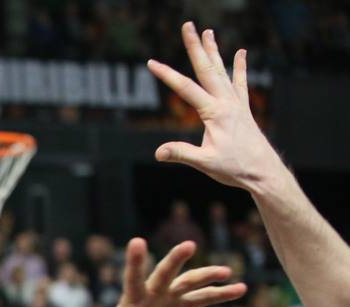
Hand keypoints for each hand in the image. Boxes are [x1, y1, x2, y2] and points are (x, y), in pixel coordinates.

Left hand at [95, 238, 245, 306]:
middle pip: (164, 274)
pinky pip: (203, 298)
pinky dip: (220, 294)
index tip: (137, 241)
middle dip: (175, 260)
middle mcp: (151, 293)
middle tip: (188, 246)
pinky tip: (240, 289)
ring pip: (189, 281)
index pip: (133, 278)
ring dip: (206, 276)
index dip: (135, 262)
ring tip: (227, 272)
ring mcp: (167, 297)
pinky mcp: (180, 306)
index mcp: (131, 301)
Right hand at [147, 23, 285, 191]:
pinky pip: (240, 83)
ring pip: (222, 71)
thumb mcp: (205, 163)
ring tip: (208, 32)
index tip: (151, 63)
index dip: (167, 75)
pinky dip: (239, 67)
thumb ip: (182, 154)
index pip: (186, 89)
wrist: (264, 172)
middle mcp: (227, 102)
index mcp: (215, 112)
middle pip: (207, 69)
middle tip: (188, 26)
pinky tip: (240, 53)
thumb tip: (158, 152)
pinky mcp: (242, 109)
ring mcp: (237, 103)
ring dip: (214, 51)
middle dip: (195, 47)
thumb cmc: (235, 168)